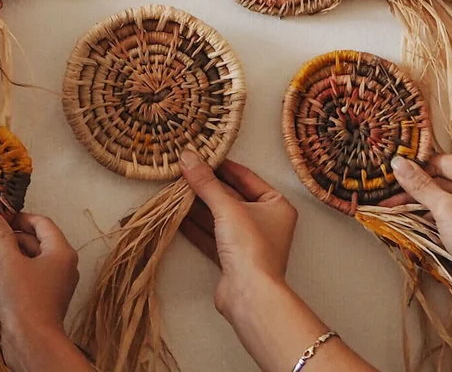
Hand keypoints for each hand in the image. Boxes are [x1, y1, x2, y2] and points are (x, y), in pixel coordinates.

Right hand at [0, 210, 80, 370]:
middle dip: (3, 237)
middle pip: (31, 240)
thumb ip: (0, 235)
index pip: (41, 223)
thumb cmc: (25, 299)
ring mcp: (52, 281)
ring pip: (26, 258)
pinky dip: (7, 268)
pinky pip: (25, 274)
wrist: (32, 342)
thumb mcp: (10, 262)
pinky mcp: (41, 296)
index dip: (17, 217)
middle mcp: (61, 264)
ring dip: (1, 252)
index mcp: (61, 251)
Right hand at [178, 151, 296, 319]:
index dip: (222, 166)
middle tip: (183, 172)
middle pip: (231, 197)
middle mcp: (266, 222)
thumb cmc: (251, 247)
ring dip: (198, 205)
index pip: (246, 177)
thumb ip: (206, 182)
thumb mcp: (227, 207)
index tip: (201, 156)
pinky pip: (212, 236)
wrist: (250, 295)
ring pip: (220, 217)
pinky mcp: (233, 259)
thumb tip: (188, 157)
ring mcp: (249, 242)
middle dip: (206, 187)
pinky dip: (196, 226)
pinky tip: (178, 216)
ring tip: (175, 190)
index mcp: (276, 205)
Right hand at [386, 154, 451, 300]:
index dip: (415, 168)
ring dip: (420, 203)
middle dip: (414, 189)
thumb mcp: (446, 209)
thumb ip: (420, 185)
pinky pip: (451, 211)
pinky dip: (433, 215)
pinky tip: (410, 219)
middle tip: (385, 196)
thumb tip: (397, 162)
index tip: (388, 175)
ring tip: (390, 208)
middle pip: (442, 180)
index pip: (441, 162)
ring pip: (444, 197)